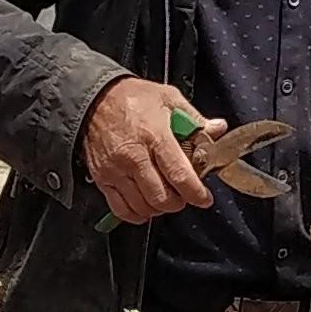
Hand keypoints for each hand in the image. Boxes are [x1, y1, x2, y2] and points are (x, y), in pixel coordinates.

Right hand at [80, 77, 213, 223]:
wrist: (92, 98)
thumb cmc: (131, 97)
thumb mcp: (167, 98)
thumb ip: (194, 118)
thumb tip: (217, 129)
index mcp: (155, 135)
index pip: (180, 175)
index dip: (196, 193)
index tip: (204, 198)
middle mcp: (134, 156)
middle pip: (162, 197)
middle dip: (178, 202)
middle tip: (184, 195)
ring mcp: (115, 170)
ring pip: (143, 206)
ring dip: (159, 208)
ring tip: (166, 198)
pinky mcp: (102, 178)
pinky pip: (121, 209)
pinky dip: (136, 214)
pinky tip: (145, 206)